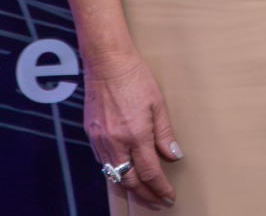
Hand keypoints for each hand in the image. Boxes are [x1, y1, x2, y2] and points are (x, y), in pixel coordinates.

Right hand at [85, 49, 182, 209]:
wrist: (107, 64)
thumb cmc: (135, 78)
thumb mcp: (158, 104)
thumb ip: (165, 134)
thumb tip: (173, 156)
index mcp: (136, 135)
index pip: (150, 172)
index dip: (160, 188)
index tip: (169, 196)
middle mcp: (116, 142)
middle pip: (130, 180)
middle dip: (145, 195)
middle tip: (156, 202)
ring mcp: (101, 140)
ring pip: (114, 174)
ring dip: (129, 186)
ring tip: (143, 193)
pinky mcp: (91, 135)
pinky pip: (103, 162)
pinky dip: (115, 171)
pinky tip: (124, 172)